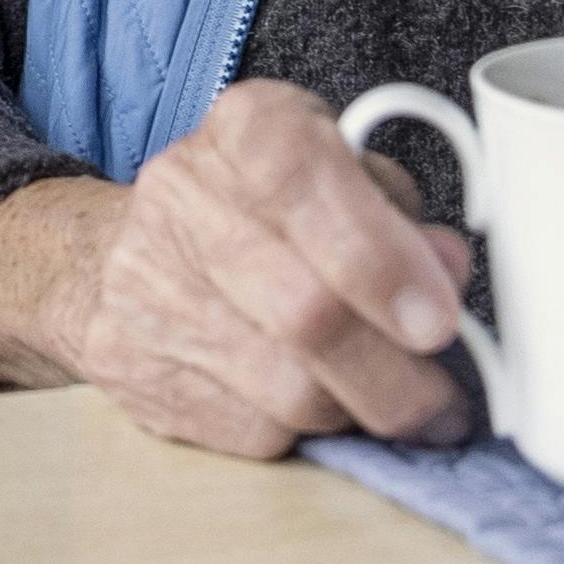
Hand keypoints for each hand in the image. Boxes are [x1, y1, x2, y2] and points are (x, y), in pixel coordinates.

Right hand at [0, 82, 476, 459]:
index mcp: (246, 129)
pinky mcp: (136, 372)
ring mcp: (148, 291)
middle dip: (395, 371)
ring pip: (287, 389)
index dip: (381, 257)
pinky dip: (306, 434)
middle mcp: (184, 200)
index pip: (304, 180)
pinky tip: (319, 406)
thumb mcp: (342, 178)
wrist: (116, 259)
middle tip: (444, 400)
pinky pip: (253, 433)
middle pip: (303, 309)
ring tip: (391, 404)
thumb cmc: (260, 213)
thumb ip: (400, 218)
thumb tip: (447, 270)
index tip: (439, 318)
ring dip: (361, 411)